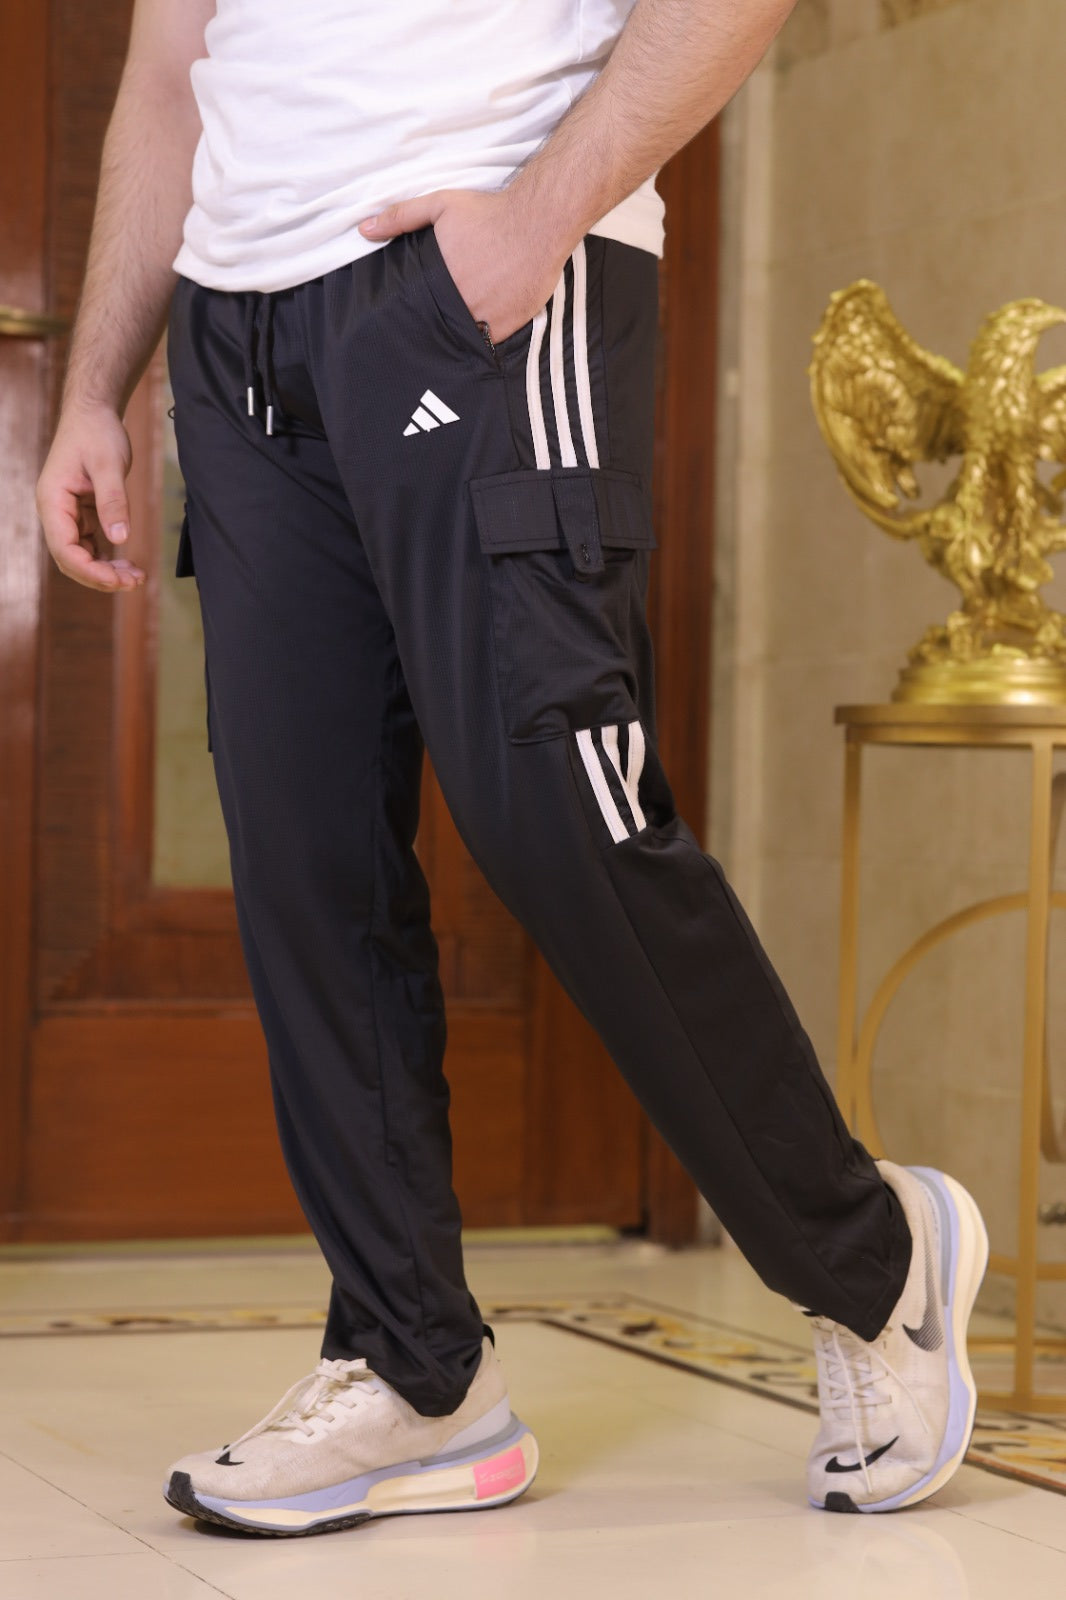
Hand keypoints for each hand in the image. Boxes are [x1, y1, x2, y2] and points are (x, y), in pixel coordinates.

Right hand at [36, 403, 145, 591]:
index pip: (64, 549)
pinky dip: (108, 559)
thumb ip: (113, 501)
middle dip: (100, 576)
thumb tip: (120, 538)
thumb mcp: (109, 465)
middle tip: (134, 582)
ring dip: (106, 571)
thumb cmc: (97, 433)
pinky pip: (91, 545)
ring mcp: (67, 515)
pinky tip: (129, 565)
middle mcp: (55, 512)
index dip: (90, 570)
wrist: (94, 413)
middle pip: (71, 559)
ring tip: (136, 577)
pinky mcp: (81, 514)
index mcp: (52, 501)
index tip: (118, 580)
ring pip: (82, 556)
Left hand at [360, 189, 572, 344]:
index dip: (414, 315)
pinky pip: (491, 343)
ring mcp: (487, 320)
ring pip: (464, 339)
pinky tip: (482, 332)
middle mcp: (461, 305)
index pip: (418, 310)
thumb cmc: (489, 213)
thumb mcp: (440, 206)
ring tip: (454, 333)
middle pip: (440, 327)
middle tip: (432, 327)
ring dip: (459, 336)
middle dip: (435, 327)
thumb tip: (364, 229)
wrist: (538, 222)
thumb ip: (401, 217)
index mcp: (440, 282)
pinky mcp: (510, 326)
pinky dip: (486, 339)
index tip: (413, 316)